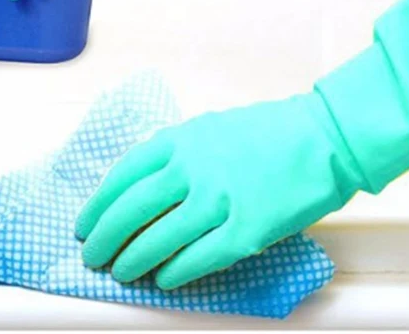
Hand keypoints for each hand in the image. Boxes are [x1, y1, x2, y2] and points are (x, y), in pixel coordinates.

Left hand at [75, 94, 361, 288]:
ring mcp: (219, 200)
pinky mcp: (246, 230)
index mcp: (182, 139)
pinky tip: (164, 279)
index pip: (124, 175)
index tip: (86, 222)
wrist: (322, 137)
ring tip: (121, 271)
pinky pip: (199, 258)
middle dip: (106, 237)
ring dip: (134, 259)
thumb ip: (176, 154)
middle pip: (133, 210)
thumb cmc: (268, 132)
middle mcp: (194, 168)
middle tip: (93, 254)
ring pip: (159, 239)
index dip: (99, 204)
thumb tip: (144, 187)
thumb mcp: (211, 129)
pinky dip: (175, 272)